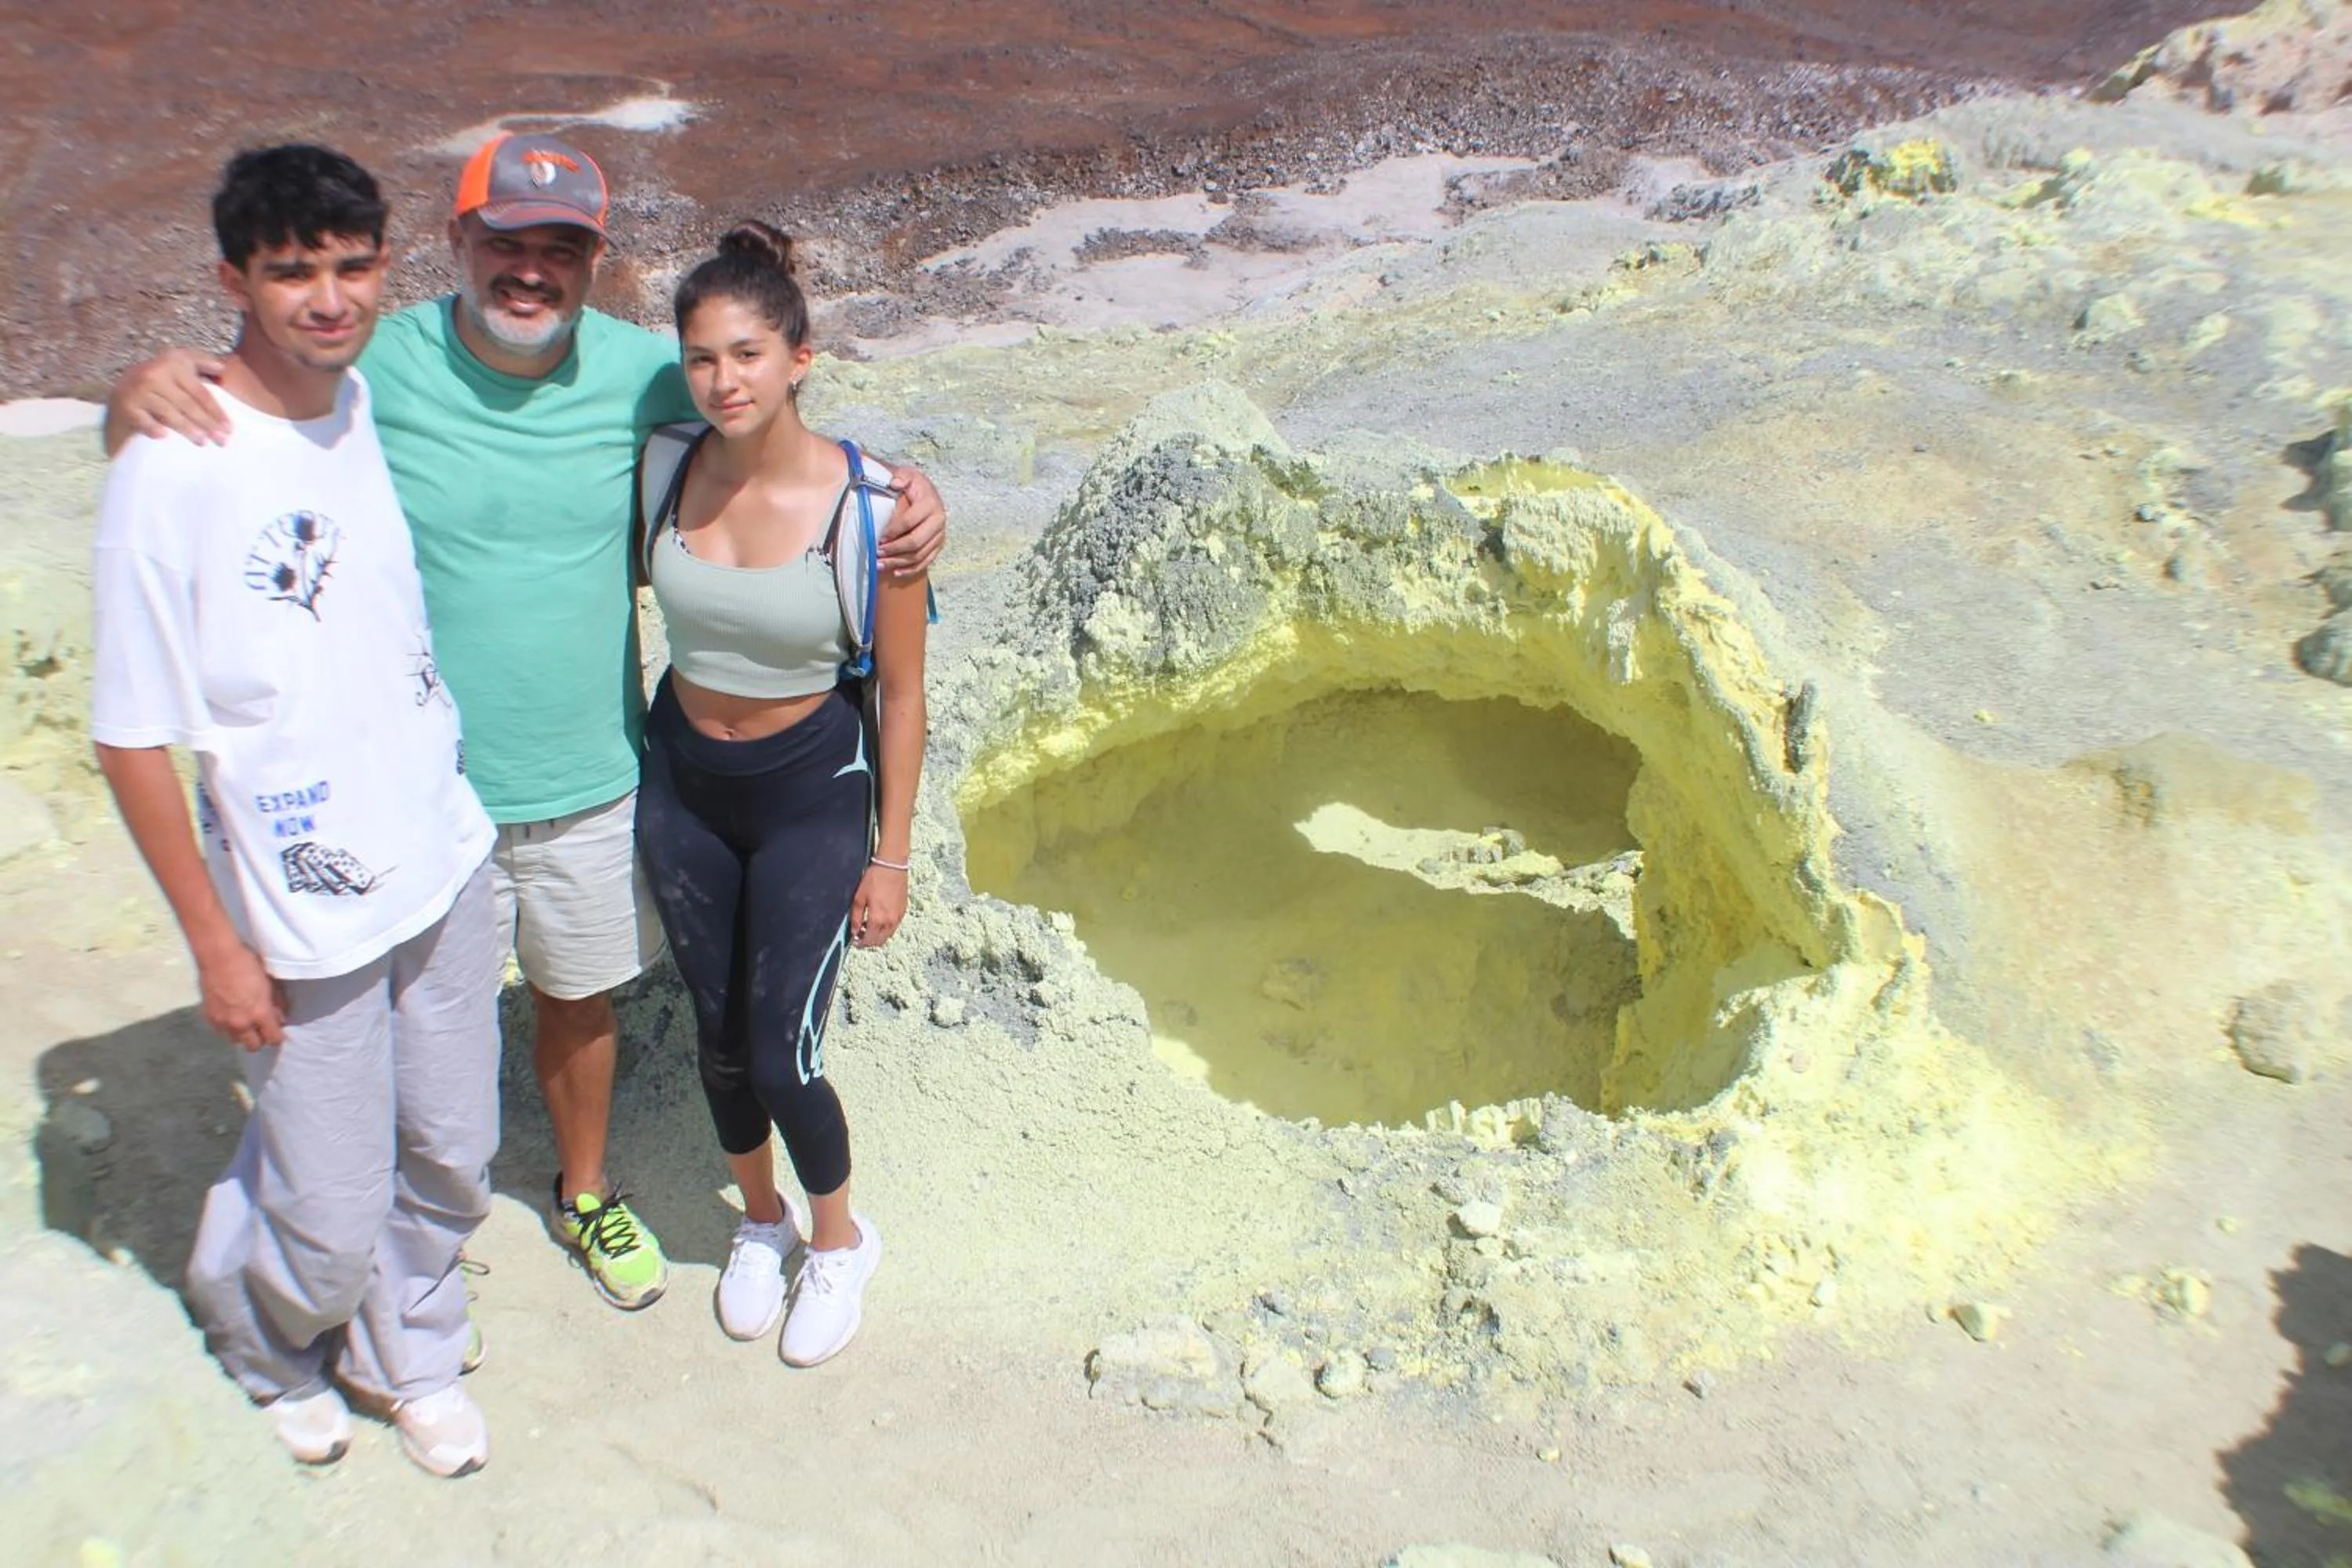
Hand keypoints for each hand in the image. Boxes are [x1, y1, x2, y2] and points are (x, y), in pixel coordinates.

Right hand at [107, 348, 229, 453]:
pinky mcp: (125, 405)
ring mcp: (137, 390)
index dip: (216, 411)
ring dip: (187, 428)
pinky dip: (152, 427)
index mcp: (171, 363)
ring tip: (202, 442)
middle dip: (207, 424)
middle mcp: (154, 374)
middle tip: (222, 441)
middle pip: (187, 404)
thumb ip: (199, 363)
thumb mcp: (177, 366)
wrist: (121, 392)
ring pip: (168, 412)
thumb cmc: (158, 382)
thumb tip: (222, 367)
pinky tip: (163, 436)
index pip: (200, 392)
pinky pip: (142, 419)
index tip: (229, 428)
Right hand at [196, 942, 287, 1049]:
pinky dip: (227, 1027)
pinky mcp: (209, 1018)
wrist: (218, 956)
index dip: (278, 1037)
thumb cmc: (248, 964)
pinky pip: (221, 1031)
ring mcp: (223, 1022)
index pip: (273, 1039)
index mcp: (259, 1013)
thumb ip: (276, 1004)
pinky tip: (230, 1015)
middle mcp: (241, 1023)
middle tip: (261, 1028)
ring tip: (245, 1022)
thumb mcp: (270, 983)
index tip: (278, 1032)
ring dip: (242, 1035)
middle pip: (254, 1046)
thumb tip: (280, 1018)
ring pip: (236, 1041)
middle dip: (260, 1039)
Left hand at [851, 863, 907, 947]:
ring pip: (887, 935)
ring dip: (877, 935)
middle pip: (879, 942)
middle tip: (860, 935)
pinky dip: (885, 928)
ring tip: (868, 926)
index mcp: (877, 919)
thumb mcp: (859, 898)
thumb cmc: (875, 878)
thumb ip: (856, 917)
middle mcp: (889, 921)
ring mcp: (898, 917)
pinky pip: (894, 926)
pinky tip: (879, 918)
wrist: (892, 866)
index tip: (855, 940)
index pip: (868, 940)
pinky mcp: (903, 911)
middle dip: (868, 941)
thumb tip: (854, 930)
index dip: (860, 943)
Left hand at [879, 465, 944, 577]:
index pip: (910, 521)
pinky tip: (896, 572)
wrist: (926, 492)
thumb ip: (901, 477)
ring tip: (879, 564)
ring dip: (898, 562)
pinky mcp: (938, 546)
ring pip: (919, 555)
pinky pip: (926, 562)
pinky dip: (911, 569)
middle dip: (894, 549)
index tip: (878, 536)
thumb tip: (894, 483)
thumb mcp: (907, 475)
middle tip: (877, 552)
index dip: (893, 531)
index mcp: (930, 503)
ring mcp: (940, 535)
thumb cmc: (913, 485)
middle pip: (915, 541)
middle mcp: (939, 520)